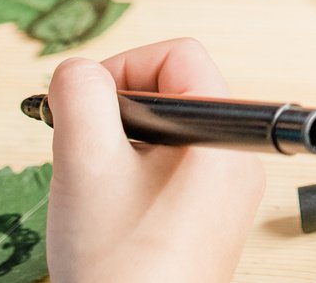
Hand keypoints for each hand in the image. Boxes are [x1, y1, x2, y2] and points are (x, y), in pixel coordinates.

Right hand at [46, 38, 266, 282]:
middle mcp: (238, 158)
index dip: (121, 69)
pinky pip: (174, 167)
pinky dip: (135, 173)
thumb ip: (80, 97)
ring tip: (95, 186)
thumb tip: (78, 69)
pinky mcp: (212, 217)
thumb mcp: (85, 164)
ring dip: (122, 144)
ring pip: (168, 131)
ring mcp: (228, 190)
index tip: (83, 108)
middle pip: (174, 90)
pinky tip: (109, 207)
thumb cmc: (120, 269)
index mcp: (225, 134)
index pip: (178, 55)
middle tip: (83, 151)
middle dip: (118, 110)